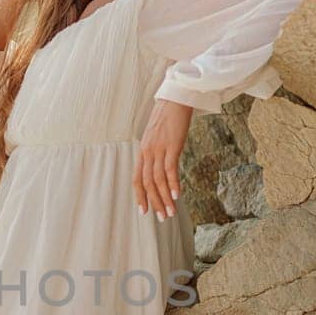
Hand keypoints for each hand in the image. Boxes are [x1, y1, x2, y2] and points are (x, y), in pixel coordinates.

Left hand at [133, 99, 192, 217]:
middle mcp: (147, 152)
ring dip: (165, 198)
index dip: (140, 196)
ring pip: (158, 180)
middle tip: (162, 218)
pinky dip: (173, 184)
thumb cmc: (169, 116)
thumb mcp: (159, 136)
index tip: (145, 211)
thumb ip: (158, 151)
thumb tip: (162, 163)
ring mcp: (159, 149)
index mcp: (143, 151)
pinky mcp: (172, 145)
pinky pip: (170, 169)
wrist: (176, 96)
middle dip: (154, 202)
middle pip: (147, 183)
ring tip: (171, 213)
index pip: (137, 179)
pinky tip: (177, 196)